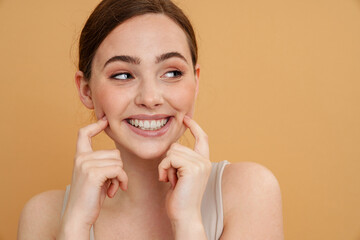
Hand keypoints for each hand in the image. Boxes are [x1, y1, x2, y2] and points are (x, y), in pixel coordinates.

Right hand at [61, 117, 127, 231]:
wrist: (78, 216)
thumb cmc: (89, 198)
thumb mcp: (94, 177)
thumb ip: (101, 164)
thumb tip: (117, 156)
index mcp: (80, 157)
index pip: (84, 134)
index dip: (95, 126)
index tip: (104, 120)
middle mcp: (81, 158)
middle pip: (114, 153)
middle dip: (118, 169)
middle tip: (112, 184)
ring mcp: (86, 164)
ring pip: (118, 162)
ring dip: (120, 177)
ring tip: (111, 188)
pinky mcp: (94, 173)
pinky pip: (119, 170)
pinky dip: (122, 180)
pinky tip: (114, 191)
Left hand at [158, 116, 211, 223]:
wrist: (184, 216)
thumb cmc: (179, 198)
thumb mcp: (181, 175)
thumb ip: (182, 161)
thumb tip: (173, 147)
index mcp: (204, 162)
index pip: (202, 138)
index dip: (194, 127)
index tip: (186, 118)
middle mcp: (204, 161)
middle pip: (177, 145)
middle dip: (168, 161)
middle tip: (172, 178)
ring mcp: (200, 164)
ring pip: (172, 151)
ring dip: (165, 166)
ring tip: (171, 180)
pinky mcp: (192, 168)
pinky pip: (170, 158)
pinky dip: (164, 169)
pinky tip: (168, 181)